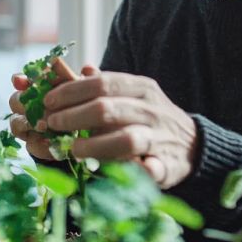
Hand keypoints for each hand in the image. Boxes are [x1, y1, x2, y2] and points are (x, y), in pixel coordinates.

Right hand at [8, 58, 78, 160]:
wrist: (91, 130)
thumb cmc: (82, 102)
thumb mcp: (80, 88)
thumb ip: (69, 75)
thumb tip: (65, 62)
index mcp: (36, 88)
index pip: (21, 81)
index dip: (19, 80)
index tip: (19, 80)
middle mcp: (28, 106)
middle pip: (15, 101)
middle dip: (23, 102)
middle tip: (35, 104)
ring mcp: (29, 127)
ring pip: (16, 123)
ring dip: (28, 123)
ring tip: (43, 125)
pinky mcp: (36, 145)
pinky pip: (31, 145)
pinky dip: (40, 144)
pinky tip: (50, 142)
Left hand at [42, 67, 197, 188]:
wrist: (193, 144)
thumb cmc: (151, 118)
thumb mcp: (133, 95)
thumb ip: (104, 86)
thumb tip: (80, 68)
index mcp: (141, 88)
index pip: (102, 84)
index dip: (71, 92)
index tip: (48, 102)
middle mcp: (151, 110)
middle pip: (107, 108)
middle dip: (74, 116)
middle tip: (52, 124)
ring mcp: (160, 138)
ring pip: (126, 138)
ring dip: (95, 145)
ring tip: (74, 149)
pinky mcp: (168, 166)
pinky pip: (151, 168)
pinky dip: (134, 170)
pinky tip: (113, 172)